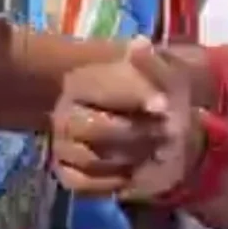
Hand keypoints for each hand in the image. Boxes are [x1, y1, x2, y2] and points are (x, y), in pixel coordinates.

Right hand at [52, 37, 202, 200]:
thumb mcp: (163, 74)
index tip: (163, 105)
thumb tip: (141, 44)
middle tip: (164, 132)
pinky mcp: (67, 172)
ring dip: (131, 158)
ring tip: (152, 150)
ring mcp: (63, 143)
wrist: (159, 129)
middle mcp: (63, 110)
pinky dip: (112, 181)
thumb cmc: (156, 96)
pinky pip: (83, 184)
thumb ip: (151, 61)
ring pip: (91, 159)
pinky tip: (131, 170)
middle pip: (94, 128)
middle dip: (136, 133)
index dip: (133, 96)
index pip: (99, 88)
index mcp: (79, 81)